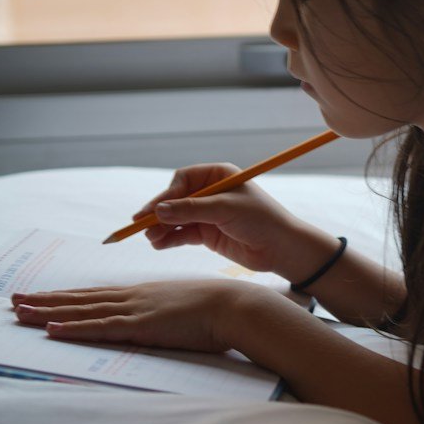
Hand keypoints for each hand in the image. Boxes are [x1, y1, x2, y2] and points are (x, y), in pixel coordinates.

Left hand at [11, 280, 264, 352]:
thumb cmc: (217, 309)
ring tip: (18, 312)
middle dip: (45, 300)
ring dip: (47, 312)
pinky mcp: (140, 326)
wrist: (235, 306)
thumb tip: (160, 321)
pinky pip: (100, 329)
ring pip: (81, 310)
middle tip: (13, 300)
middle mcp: (131, 298)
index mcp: (141, 294)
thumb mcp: (184, 307)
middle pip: (80, 299)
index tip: (42, 297)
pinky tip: (50, 330)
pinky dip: (73, 329)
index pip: (95, 295)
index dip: (66, 296)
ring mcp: (134, 310)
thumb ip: (166, 313)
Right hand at [136, 163, 337, 280]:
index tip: (155, 210)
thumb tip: (159, 211)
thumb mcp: (225, 210)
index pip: (183, 180)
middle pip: (175, 199)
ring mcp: (208, 214)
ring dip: (162, 227)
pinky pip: (182, 234)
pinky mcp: (208, 234)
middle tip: (140, 224)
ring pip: (176, 218)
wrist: (283, 248)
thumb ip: (191, 210)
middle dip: (159, 212)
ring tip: (150, 238)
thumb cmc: (261, 220)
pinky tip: (158, 244)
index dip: (166, 195)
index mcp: (218, 175)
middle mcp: (211, 193)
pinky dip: (170, 239)